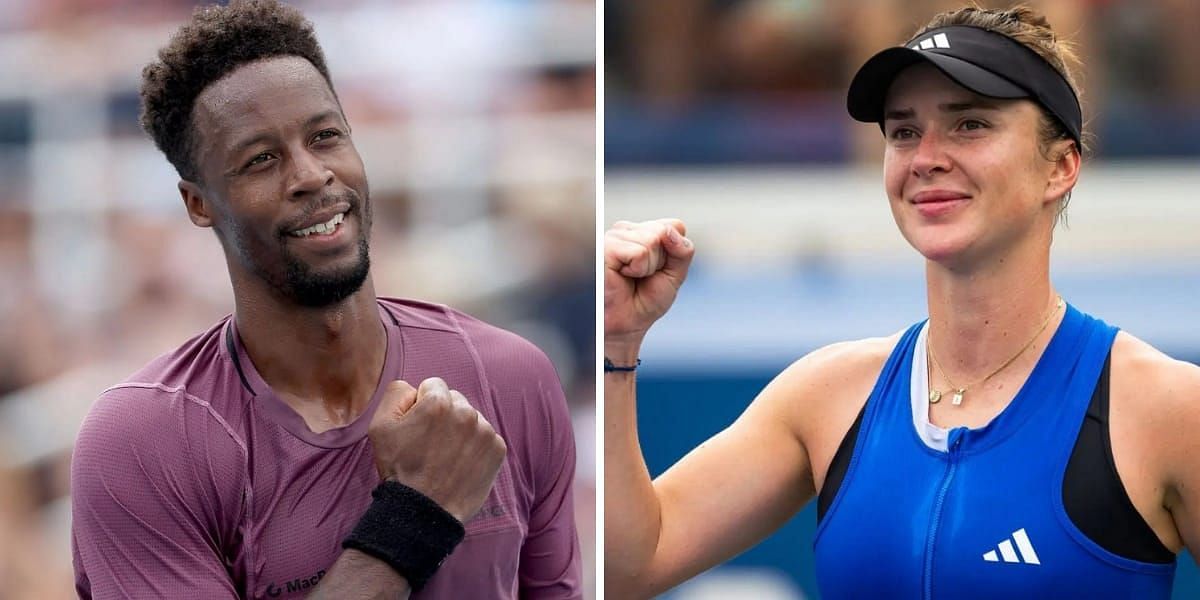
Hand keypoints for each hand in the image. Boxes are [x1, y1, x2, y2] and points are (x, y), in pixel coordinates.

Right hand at [367, 378, 506, 522]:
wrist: (424, 512)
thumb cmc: (400, 470)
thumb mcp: (380, 426)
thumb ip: (396, 393)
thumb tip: (415, 389)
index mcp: (438, 403)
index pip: (433, 386)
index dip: (422, 405)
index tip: (418, 427)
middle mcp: (466, 412)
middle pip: (455, 400)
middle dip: (444, 415)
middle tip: (431, 444)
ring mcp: (485, 431)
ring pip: (471, 418)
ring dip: (460, 430)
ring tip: (445, 456)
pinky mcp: (497, 449)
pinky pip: (485, 437)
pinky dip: (475, 447)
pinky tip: (460, 463)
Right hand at [604, 219, 694, 352]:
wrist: (625, 325)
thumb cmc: (646, 300)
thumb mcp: (675, 274)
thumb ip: (682, 250)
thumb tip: (668, 232)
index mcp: (642, 230)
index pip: (675, 226)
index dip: (674, 253)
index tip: (657, 271)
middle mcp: (626, 229)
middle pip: (664, 231)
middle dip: (660, 261)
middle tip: (642, 277)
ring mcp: (613, 236)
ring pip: (652, 240)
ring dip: (647, 267)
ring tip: (631, 277)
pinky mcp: (604, 247)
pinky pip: (639, 252)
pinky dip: (637, 269)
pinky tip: (621, 276)